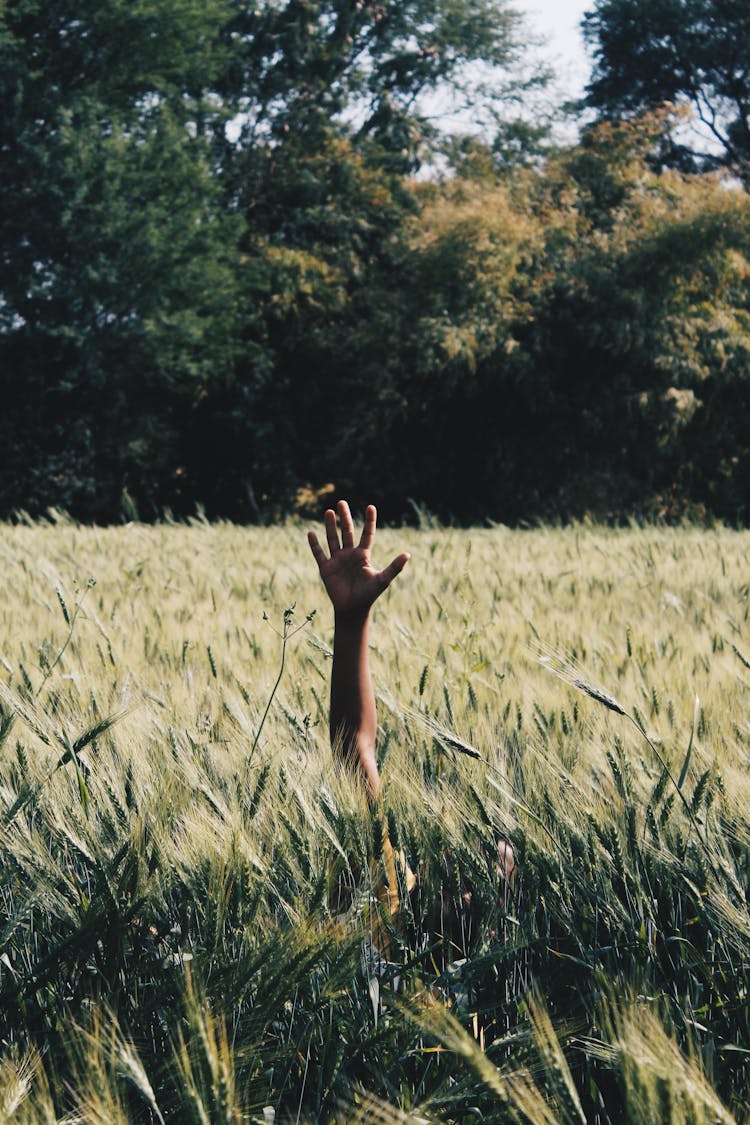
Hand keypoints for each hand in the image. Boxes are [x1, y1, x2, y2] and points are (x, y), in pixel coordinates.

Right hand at [308, 500, 409, 619]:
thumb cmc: (369, 595)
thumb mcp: (382, 580)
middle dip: (344, 517)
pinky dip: (315, 544)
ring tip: (328, 511)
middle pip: (347, 531)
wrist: (352, 609)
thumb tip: (408, 554)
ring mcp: (337, 560)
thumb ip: (394, 567)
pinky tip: (311, 533)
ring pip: (333, 539)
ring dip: (330, 526)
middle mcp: (350, 554)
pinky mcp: (326, 568)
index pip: (367, 534)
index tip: (371, 507)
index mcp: (363, 555)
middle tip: (341, 502)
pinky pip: (319, 554)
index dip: (369, 521)